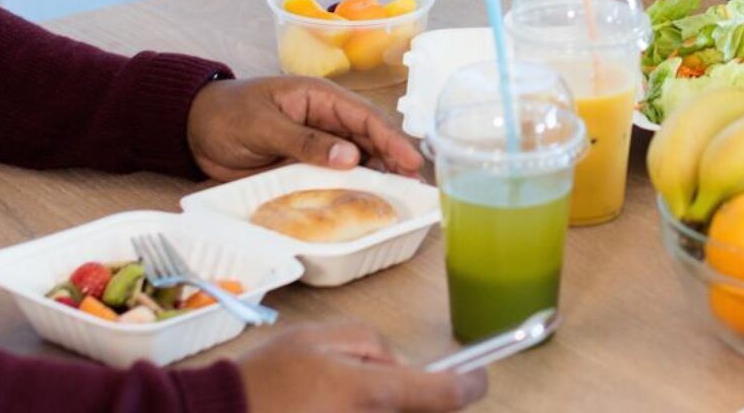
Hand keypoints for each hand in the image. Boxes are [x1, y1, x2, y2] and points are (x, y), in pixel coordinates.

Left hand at [185, 75, 426, 181]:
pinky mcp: (305, 165)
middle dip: (394, 160)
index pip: (365, 117)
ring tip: (400, 197)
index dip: (392, 138)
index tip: (411, 161)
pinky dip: (352, 188)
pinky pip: (335, 176)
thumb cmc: (227, 114)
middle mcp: (326, 119)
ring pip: (357, 159)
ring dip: (378, 176)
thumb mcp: (264, 125)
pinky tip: (366, 201)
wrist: (193, 129)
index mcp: (320, 97)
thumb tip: (350, 158)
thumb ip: (305, 141)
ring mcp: (317, 144)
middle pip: (369, 139)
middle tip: (415, 187)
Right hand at [238, 321, 486, 412]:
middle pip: (419, 411)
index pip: (444, 394)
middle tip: (366, 380)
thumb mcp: (318, 338)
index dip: (470, 384)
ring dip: (381, 405)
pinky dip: (364, 410)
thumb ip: (370, 343)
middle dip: (408, 394)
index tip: (478, 375)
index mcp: (371, 392)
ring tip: (334, 395)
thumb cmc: (265, 379)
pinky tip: (327, 404)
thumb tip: (400, 363)